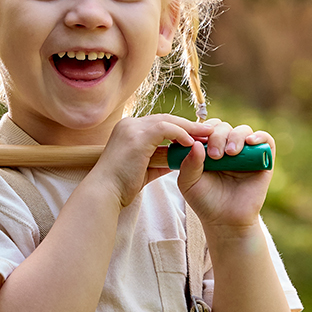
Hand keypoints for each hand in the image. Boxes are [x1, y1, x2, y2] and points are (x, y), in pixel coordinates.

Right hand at [92, 113, 208, 208]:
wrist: (104, 192)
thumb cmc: (120, 186)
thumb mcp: (143, 170)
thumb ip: (159, 161)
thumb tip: (176, 160)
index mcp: (128, 131)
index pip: (158, 124)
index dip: (179, 128)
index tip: (196, 136)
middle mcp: (128, 125)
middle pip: (164, 118)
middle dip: (188, 125)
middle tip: (208, 131)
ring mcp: (132, 129)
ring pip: (167, 121)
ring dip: (189, 127)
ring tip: (207, 135)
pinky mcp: (137, 137)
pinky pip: (165, 129)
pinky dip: (180, 134)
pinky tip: (191, 143)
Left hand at [176, 119, 274, 230]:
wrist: (225, 220)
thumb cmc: (205, 200)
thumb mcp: (188, 182)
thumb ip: (188, 164)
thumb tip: (195, 143)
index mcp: (207, 149)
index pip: (206, 128)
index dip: (201, 130)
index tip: (195, 141)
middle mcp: (226, 147)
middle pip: (223, 127)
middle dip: (217, 136)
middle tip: (214, 155)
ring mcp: (245, 152)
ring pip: (243, 130)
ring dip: (235, 137)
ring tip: (229, 154)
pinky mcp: (263, 159)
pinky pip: (266, 139)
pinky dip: (259, 136)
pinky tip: (250, 142)